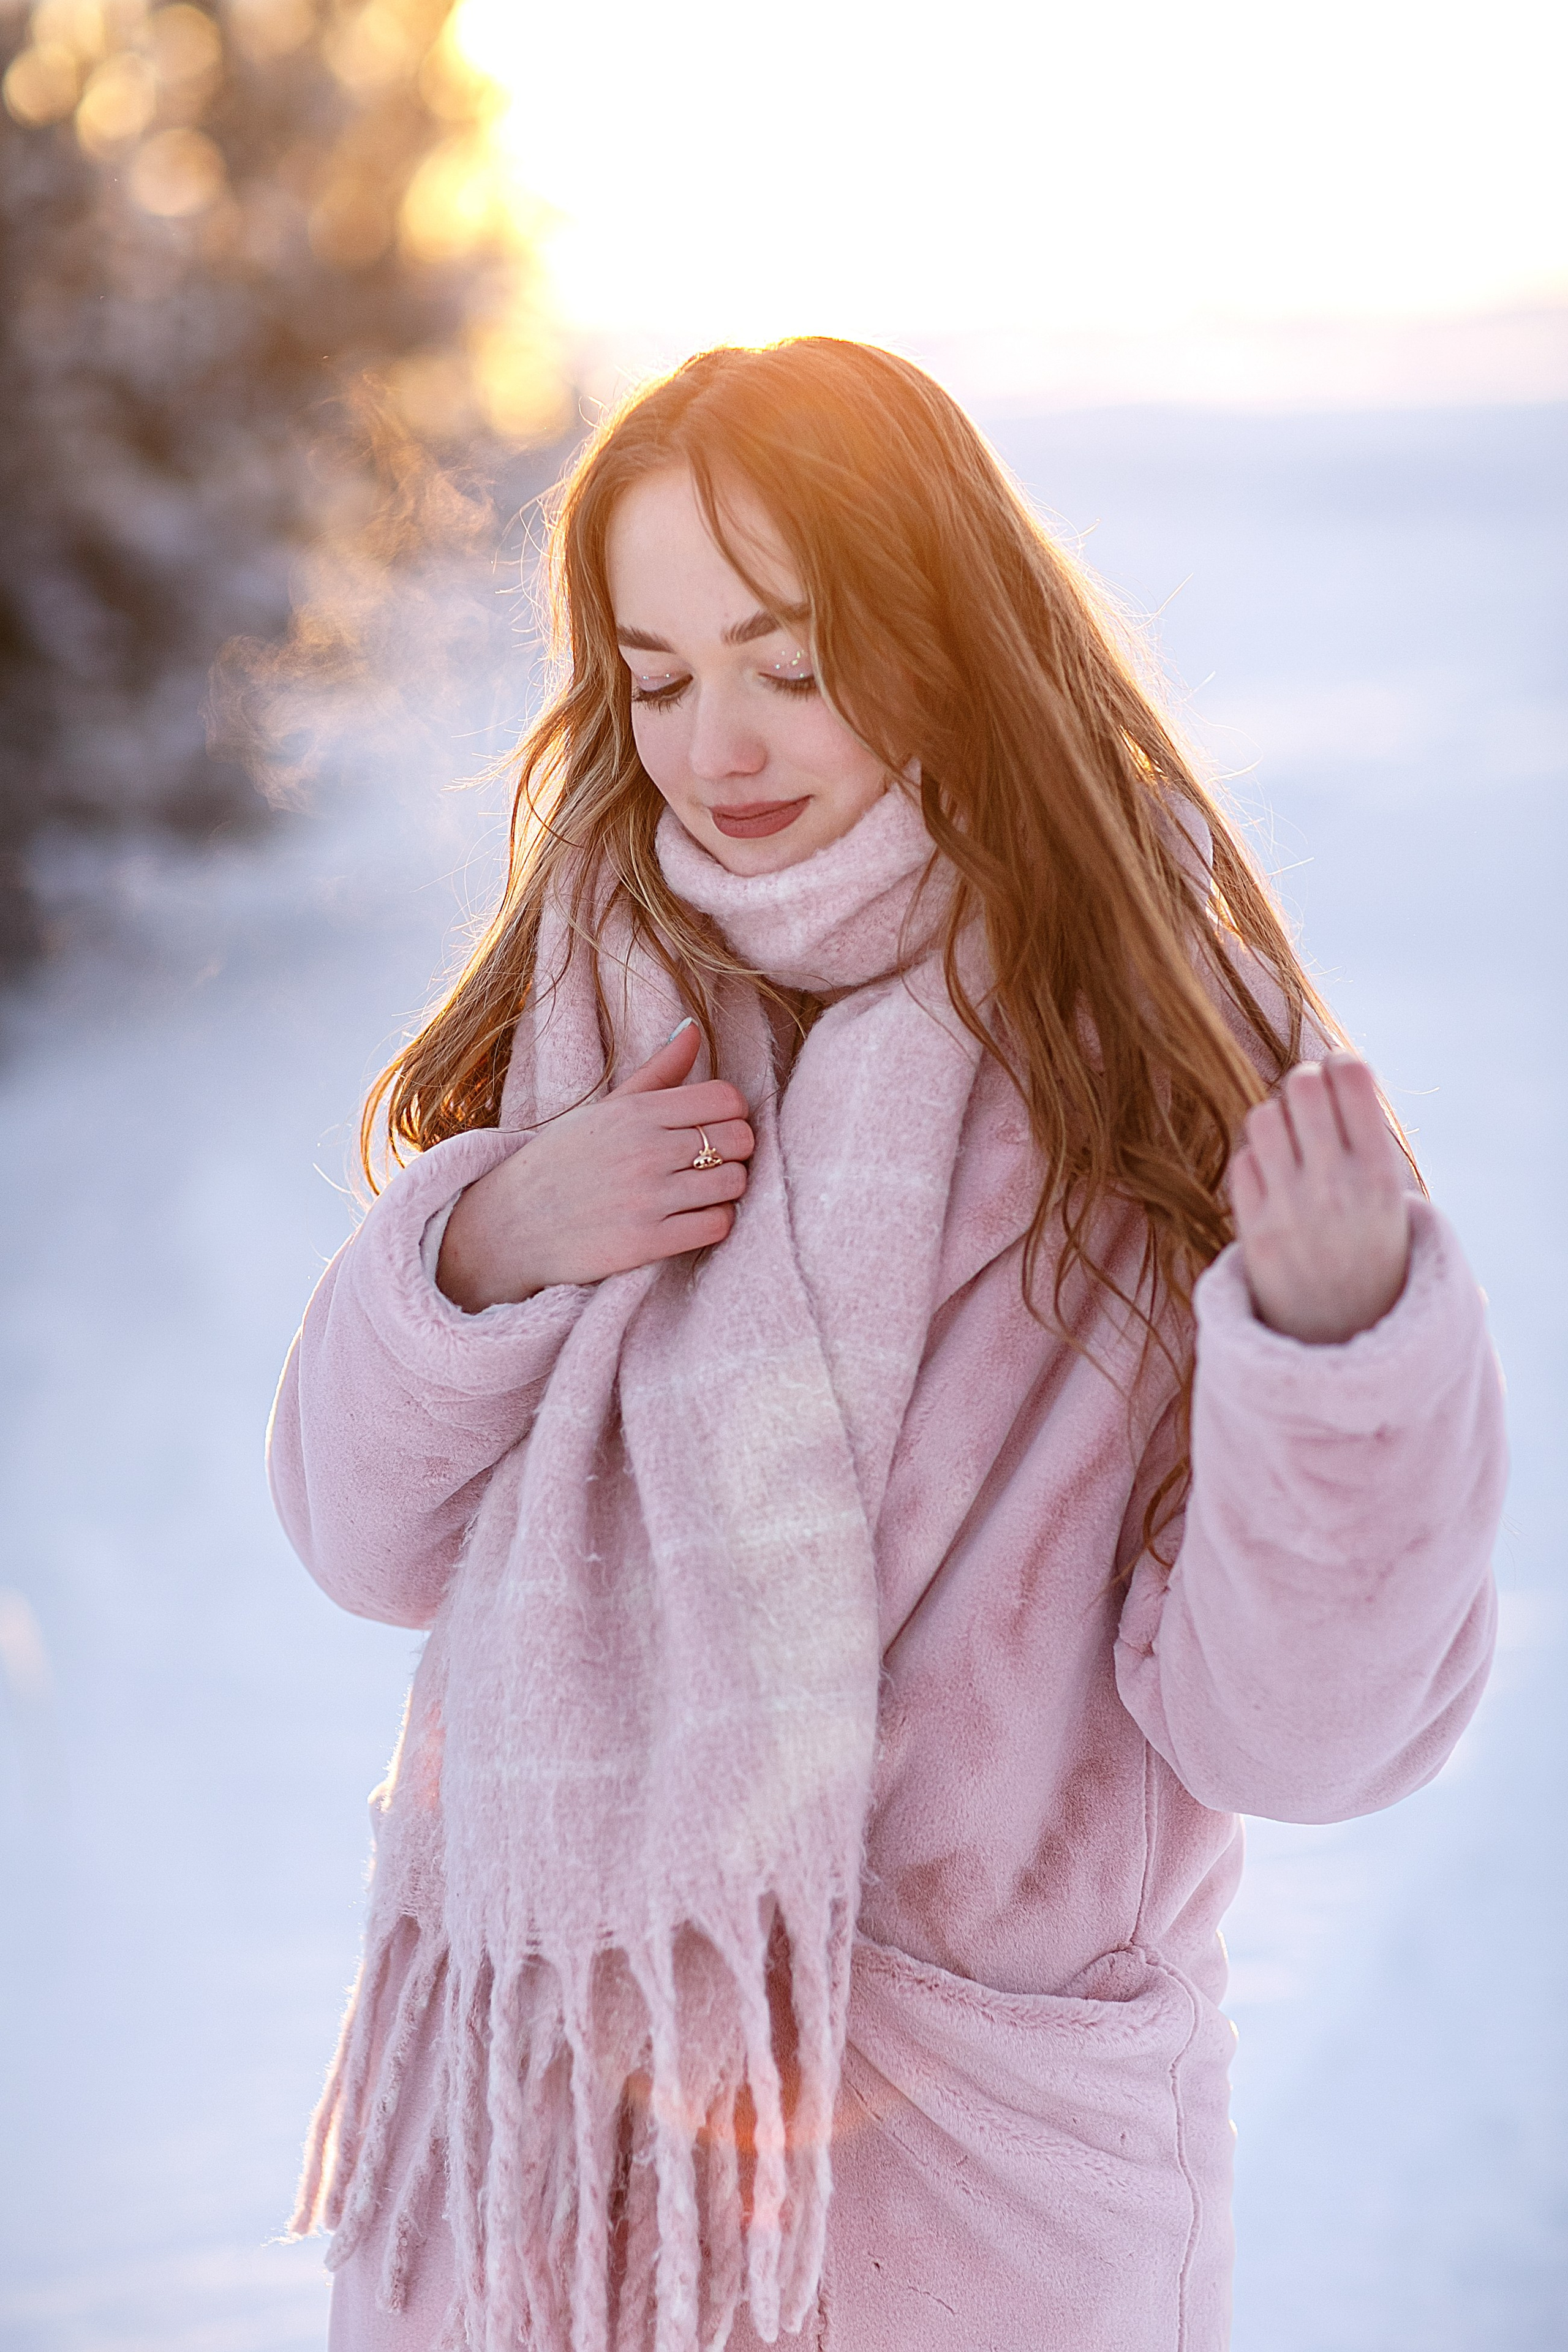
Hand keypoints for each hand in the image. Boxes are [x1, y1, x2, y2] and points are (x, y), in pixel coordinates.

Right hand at [435, 1022, 753, 1311]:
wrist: (508, 1225)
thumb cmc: (561, 1162)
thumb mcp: (604, 1110)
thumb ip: (657, 1072)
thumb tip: (695, 1029)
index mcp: (636, 1112)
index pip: (726, 1098)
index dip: (733, 1112)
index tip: (717, 1126)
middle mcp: (645, 1150)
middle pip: (739, 1139)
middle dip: (736, 1150)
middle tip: (714, 1160)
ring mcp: (647, 1198)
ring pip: (734, 1183)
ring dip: (728, 1189)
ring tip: (703, 1191)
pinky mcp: (646, 1242)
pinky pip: (718, 1225)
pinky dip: (716, 1222)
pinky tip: (694, 1218)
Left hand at [1228, 1052, 1410, 1344]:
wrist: (1348, 1336)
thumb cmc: (1373, 1251)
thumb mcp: (1391, 1197)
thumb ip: (1362, 1141)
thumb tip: (1326, 1069)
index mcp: (1381, 1173)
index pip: (1352, 1075)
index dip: (1339, 1065)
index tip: (1339, 1078)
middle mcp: (1336, 1185)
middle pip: (1300, 1084)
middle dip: (1303, 1086)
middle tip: (1310, 1109)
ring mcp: (1291, 1207)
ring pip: (1263, 1116)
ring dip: (1275, 1120)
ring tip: (1290, 1146)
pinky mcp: (1255, 1229)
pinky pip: (1243, 1162)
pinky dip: (1255, 1163)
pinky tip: (1274, 1184)